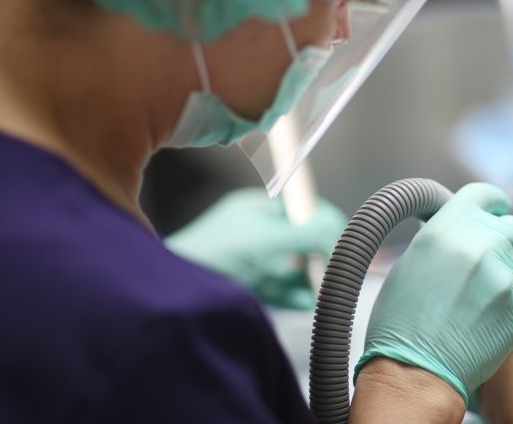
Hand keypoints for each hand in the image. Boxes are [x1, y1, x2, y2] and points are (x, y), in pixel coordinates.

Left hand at [165, 188, 345, 308]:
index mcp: (258, 210)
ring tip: (323, 292)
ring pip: (293, 267)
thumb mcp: (265, 239)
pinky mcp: (248, 287)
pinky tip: (307, 302)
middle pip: (301, 240)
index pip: (303, 210)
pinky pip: (281, 289)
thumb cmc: (211, 255)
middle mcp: (256, 232)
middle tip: (331, 273)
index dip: (324, 226)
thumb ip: (305, 233)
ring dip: (311, 279)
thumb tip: (337, 230)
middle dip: (319, 256)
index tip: (340, 246)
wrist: (172, 292)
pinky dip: (297, 295)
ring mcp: (252, 261)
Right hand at [357, 183, 512, 404]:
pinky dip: (504, 305)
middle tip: (493, 254)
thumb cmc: (401, 321)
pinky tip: (479, 321)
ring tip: (474, 299)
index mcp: (448, 228)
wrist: (416, 370)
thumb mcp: (413, 262)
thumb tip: (462, 230)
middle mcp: (481, 245)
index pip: (484, 194)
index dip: (493, 201)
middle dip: (508, 237)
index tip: (497, 207)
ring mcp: (504, 276)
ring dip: (503, 273)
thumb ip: (444, 239)